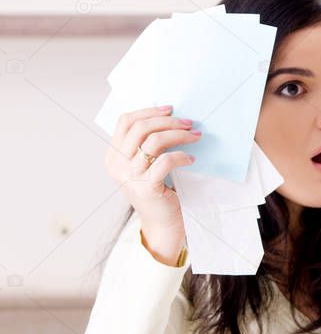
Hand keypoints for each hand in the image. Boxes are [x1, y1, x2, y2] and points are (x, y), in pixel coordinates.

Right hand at [105, 105, 200, 253]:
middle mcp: (117, 166)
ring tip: (195, 136)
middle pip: (140, 128)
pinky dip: (182, 156)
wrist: (162, 224)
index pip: (125, 121)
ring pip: (154, 141)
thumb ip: (145, 144)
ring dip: (179, 135)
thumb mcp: (144, 165)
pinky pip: (166, 160)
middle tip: (189, 123)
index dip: (148, 111)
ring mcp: (130, 177)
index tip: (171, 109)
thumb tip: (168, 115)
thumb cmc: (157, 191)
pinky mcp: (147, 187)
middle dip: (168, 121)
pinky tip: (191, 159)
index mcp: (113, 157)